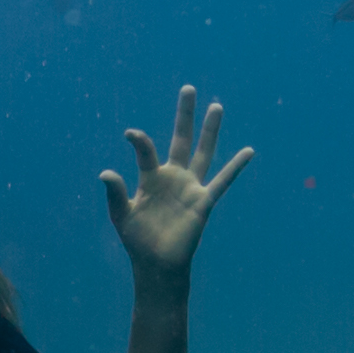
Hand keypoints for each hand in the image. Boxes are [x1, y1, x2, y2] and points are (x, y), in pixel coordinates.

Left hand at [102, 87, 252, 289]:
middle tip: (188, 88)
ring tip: (216, 106)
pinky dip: (235, 167)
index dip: (139, 141)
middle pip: (181, 139)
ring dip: (210, 130)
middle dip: (184, 115)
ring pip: (204, 152)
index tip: (129, 134)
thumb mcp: (122, 215)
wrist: (157, 264)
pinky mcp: (203, 202)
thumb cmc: (137, 240)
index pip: (146, 150)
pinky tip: (248, 151)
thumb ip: (115, 193)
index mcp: (150, 178)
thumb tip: (105, 172)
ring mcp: (190, 187)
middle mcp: (172, 177)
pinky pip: (222, 181)